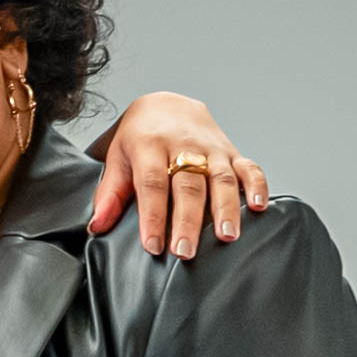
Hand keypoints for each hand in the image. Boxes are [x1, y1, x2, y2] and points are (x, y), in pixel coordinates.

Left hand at [87, 91, 268, 258]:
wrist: (166, 104)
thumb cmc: (139, 138)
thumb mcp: (117, 159)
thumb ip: (109, 194)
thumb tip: (97, 227)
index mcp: (149, 146)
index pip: (152, 184)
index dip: (153, 216)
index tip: (153, 246)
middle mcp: (183, 145)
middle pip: (188, 186)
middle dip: (187, 221)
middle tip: (185, 252)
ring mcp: (211, 148)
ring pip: (221, 178)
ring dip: (226, 208)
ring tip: (226, 237)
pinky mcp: (231, 150)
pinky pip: (249, 166)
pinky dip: (257, 185)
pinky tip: (259, 207)